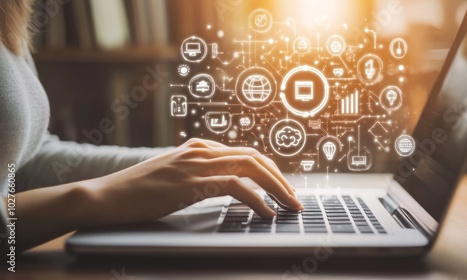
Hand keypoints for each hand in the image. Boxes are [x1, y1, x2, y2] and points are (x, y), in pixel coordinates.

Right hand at [88, 138, 302, 224]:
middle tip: (294, 197)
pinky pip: (235, 187)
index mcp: (197, 147)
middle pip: (254, 157)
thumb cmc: (137, 191)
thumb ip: (196, 175)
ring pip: (250, 167)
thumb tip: (222, 185)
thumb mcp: (172, 177)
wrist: (106, 196)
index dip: (268, 169)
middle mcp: (200, 151)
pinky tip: (266, 213)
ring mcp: (195, 164)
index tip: (281, 187)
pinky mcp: (190, 183)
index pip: (244, 153)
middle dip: (280, 177)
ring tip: (290, 205)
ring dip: (276, 187)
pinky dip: (256, 200)